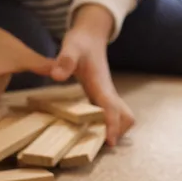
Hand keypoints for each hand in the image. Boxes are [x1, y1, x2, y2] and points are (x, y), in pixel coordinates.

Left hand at [51, 4, 133, 145]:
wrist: (92, 35)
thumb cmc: (81, 42)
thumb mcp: (70, 47)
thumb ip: (65, 60)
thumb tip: (56, 76)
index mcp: (101, 84)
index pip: (111, 107)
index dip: (111, 124)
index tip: (110, 142)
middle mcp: (108, 92)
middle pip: (125, 117)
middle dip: (118, 131)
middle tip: (99, 145)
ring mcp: (108, 95)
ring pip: (122, 117)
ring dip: (115, 130)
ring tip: (95, 142)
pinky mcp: (104, 96)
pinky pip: (112, 114)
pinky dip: (108, 125)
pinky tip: (92, 130)